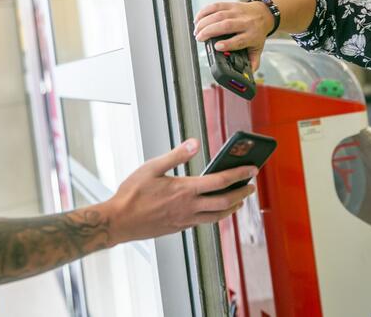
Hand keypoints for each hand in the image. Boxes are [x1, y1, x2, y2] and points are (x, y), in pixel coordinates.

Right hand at [104, 139, 257, 243]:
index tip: (252, 170)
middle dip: (242, 193)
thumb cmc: (131, 194)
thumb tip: (194, 142)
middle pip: (225, 202)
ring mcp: (185, 220)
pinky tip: (214, 210)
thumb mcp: (151, 167)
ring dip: (231, 207)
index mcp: (184, 190)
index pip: (220, 182)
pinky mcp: (179, 228)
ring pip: (217, 216)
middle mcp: (189, 207)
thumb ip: (176, 155)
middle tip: (251, 187)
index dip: (239, 175)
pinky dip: (215, 215)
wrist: (118, 221)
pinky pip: (204, 222)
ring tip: (238, 201)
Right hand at [194, 1, 273, 69]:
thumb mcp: (258, 48)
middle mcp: (245, 23)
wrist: (264, 14)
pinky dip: (205, 11)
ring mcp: (237, 12)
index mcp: (252, 36)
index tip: (216, 47)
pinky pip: (216, 6)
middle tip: (199, 38)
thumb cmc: (257, 33)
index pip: (239, 40)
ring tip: (197, 31)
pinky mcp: (231, 5)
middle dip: (209, 31)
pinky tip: (197, 19)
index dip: (227, 44)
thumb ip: (253, 61)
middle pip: (226, 25)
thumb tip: (248, 74)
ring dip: (205, 22)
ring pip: (219, 15)